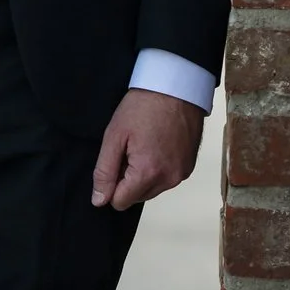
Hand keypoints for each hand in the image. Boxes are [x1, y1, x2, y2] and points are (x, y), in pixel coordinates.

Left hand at [90, 88, 203, 210]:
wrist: (176, 86)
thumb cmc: (142, 107)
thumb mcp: (114, 135)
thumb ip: (105, 171)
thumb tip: (99, 201)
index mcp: (148, 173)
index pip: (120, 202)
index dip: (112, 184)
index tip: (116, 159)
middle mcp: (169, 180)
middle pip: (137, 197)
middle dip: (129, 179)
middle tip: (130, 148)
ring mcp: (182, 174)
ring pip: (152, 189)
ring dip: (144, 175)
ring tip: (145, 144)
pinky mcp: (190, 167)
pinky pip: (167, 179)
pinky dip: (159, 168)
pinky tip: (158, 144)